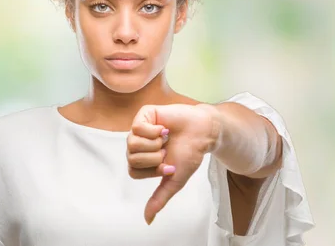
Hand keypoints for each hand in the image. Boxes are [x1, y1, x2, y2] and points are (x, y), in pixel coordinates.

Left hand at [127, 103, 219, 224]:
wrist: (203, 132)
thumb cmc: (189, 153)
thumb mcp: (174, 180)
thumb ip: (159, 198)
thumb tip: (147, 220)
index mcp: (142, 160)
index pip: (134, 171)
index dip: (153, 170)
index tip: (169, 165)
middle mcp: (138, 144)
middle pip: (132, 158)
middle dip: (154, 158)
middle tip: (167, 150)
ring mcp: (139, 129)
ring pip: (133, 144)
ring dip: (155, 144)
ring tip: (166, 139)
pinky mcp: (144, 114)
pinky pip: (137, 127)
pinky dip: (154, 131)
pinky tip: (164, 129)